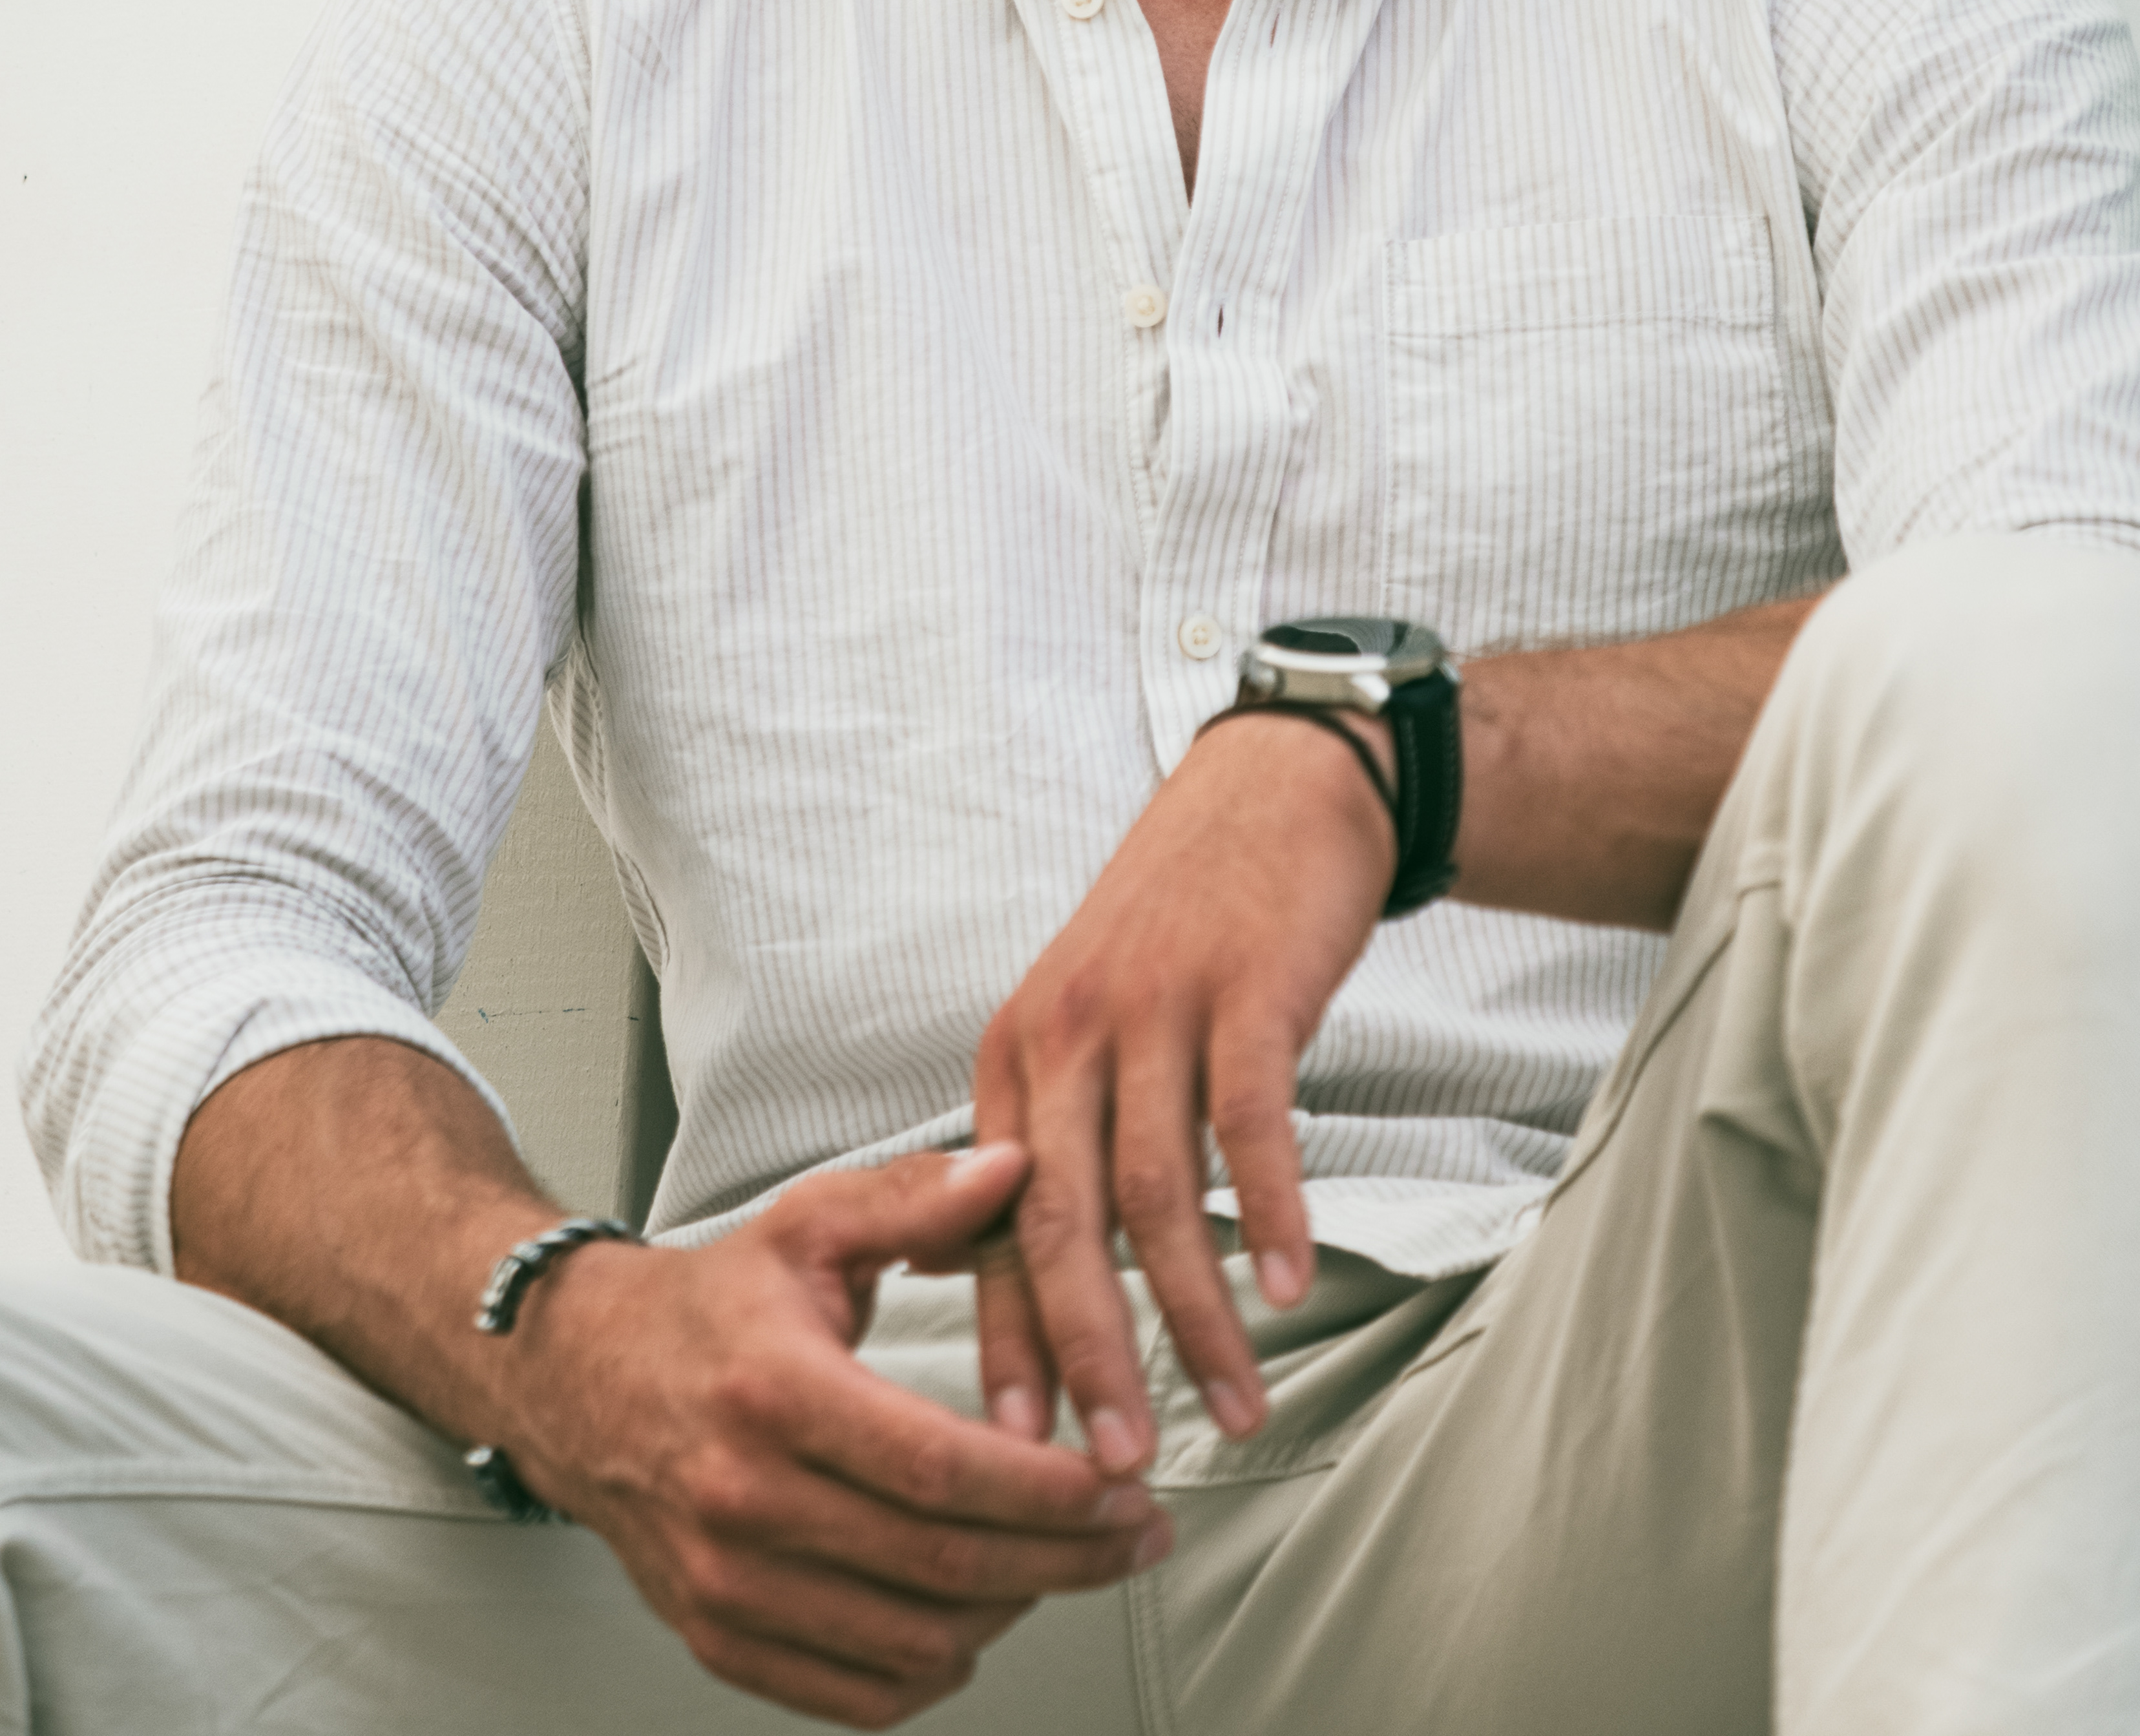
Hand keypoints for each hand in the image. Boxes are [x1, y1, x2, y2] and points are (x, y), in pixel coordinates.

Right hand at [489, 1144, 1173, 1728]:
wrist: (577, 1378)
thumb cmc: (706, 1305)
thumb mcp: (808, 1223)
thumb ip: (917, 1198)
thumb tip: (1016, 1168)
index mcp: (773, 1390)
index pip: (939, 1469)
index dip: (1047, 1490)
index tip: (1122, 1482)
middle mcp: (743, 1498)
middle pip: (941, 1565)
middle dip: (1066, 1557)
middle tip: (1135, 1532)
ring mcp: (727, 1584)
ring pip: (912, 1644)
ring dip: (1013, 1613)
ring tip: (1062, 1561)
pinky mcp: (720, 1638)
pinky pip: (857, 1695)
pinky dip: (934, 1669)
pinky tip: (973, 1615)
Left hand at [968, 716, 1393, 1474]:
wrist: (1273, 793)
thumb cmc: (1183, 922)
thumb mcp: (1082, 1018)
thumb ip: (1040, 1135)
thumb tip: (969, 1260)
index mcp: (1017, 1054)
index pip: (991, 1222)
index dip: (1005, 1341)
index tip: (1015, 1446)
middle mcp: (1067, 1032)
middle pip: (1060, 1222)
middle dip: (1088, 1357)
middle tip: (1114, 1460)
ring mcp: (1154, 1008)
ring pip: (1158, 1195)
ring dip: (1196, 1317)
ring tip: (1236, 1405)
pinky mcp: (1242, 989)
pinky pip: (1248, 1122)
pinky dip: (1269, 1213)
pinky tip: (1285, 1287)